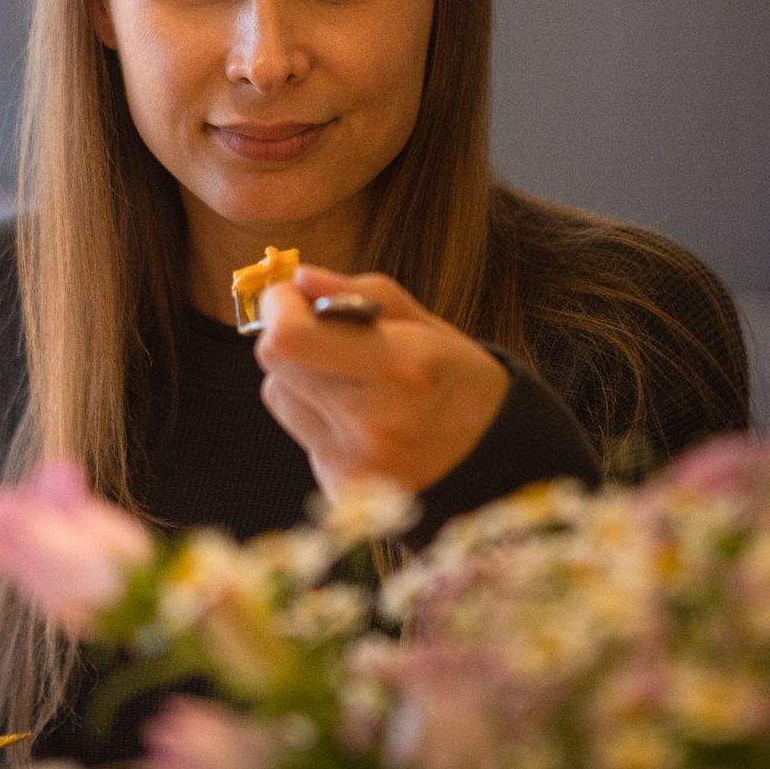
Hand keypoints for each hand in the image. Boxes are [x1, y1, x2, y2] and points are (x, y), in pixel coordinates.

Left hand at [255, 264, 510, 497]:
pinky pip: (297, 431)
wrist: (494, 462)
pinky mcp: (338, 490)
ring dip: (301, 377)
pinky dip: (315, 415)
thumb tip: (301, 278)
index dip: (280, 308)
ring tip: (352, 382)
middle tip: (327, 333)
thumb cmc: (460, 382)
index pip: (289, 338)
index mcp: (402, 369)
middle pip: (275, 363)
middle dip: (291, 336)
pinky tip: (357, 419)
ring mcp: (353, 465)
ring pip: (279, 395)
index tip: (297, 297)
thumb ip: (360, 293)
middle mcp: (373, 423)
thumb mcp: (428, 325)